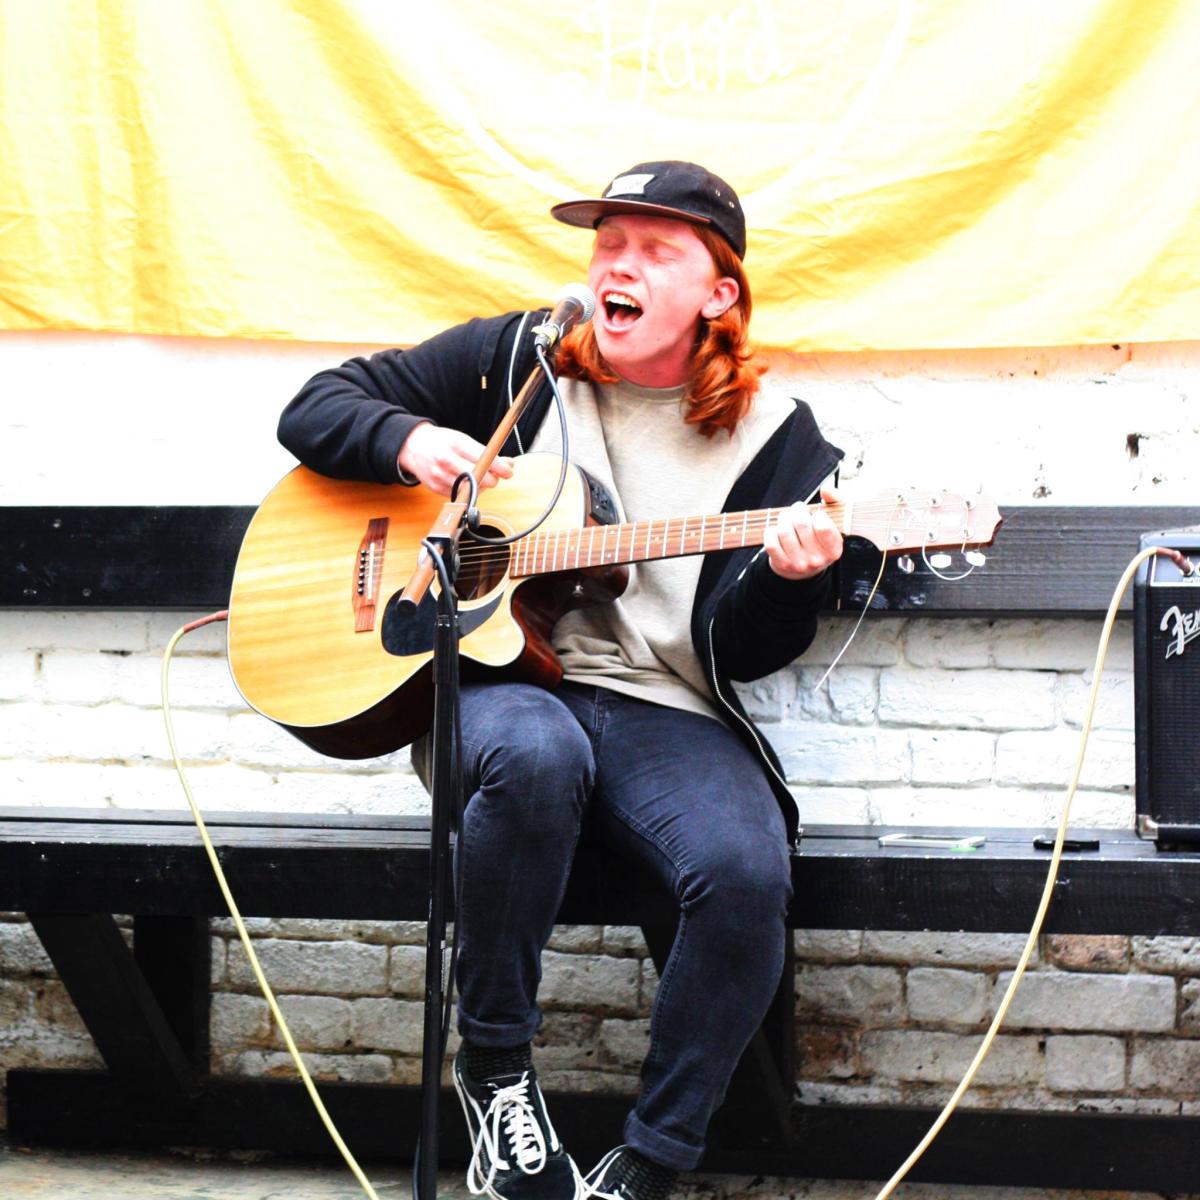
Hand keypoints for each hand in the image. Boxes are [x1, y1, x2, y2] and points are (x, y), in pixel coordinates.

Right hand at [398, 422, 514, 495]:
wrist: (413, 447)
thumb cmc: (441, 442)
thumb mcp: (462, 439)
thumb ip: (485, 452)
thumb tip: (508, 464)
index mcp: (455, 444)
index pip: (483, 458)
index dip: (499, 467)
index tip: (508, 471)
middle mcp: (446, 460)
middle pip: (478, 477)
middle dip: (492, 479)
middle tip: (495, 475)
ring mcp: (439, 476)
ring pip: (470, 489)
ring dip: (482, 487)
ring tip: (481, 478)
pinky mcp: (435, 488)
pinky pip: (459, 495)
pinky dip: (468, 491)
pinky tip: (468, 483)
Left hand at [763, 486, 843, 580]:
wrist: (805, 568)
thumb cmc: (820, 537)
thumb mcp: (834, 520)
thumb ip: (835, 500)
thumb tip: (826, 489)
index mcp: (834, 550)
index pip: (823, 526)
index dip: (818, 514)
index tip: (816, 515)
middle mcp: (817, 560)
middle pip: (801, 524)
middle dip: (797, 510)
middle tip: (798, 510)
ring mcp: (799, 564)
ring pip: (784, 531)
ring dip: (784, 518)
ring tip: (787, 518)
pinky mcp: (782, 564)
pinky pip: (771, 542)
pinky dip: (771, 531)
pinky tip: (777, 530)